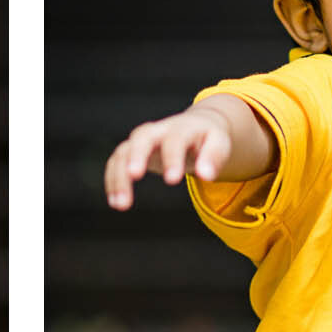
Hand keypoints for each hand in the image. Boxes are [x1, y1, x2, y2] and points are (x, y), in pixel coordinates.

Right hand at [105, 106, 233, 209]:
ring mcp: (140, 140)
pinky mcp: (130, 151)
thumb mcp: (218, 143)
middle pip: (141, 138)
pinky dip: (112, 180)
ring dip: (119, 176)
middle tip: (134, 176)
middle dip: (137, 156)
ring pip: (123, 152)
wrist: (195, 126)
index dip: (173, 158)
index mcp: (181, 128)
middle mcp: (157, 131)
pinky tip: (116, 201)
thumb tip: (207, 175)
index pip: (175, 139)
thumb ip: (214, 157)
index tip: (172, 181)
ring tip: (120, 204)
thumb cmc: (207, 138)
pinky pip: (115, 162)